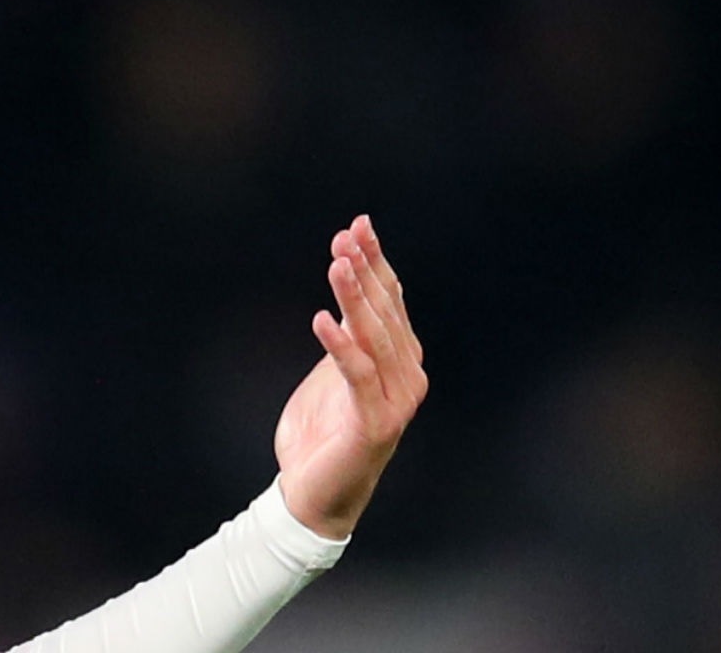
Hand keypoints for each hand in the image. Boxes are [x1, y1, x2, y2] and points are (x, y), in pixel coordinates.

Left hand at [274, 214, 425, 539]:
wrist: (312, 494)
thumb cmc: (322, 432)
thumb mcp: (333, 371)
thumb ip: (348, 335)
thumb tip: (347, 289)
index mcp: (400, 359)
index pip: (391, 300)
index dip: (376, 262)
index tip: (358, 225)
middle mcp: (408, 376)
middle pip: (386, 312)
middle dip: (365, 271)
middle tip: (344, 237)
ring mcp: (397, 401)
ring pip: (375, 338)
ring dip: (355, 299)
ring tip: (336, 265)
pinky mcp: (376, 423)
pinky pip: (357, 376)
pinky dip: (340, 346)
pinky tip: (321, 321)